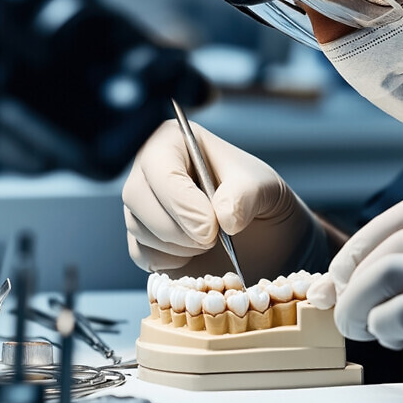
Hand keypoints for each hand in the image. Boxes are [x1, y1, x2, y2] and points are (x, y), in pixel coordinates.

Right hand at [122, 120, 318, 277]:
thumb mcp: (265, 188)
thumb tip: (224, 216)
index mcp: (175, 141)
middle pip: (136, 196)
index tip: (211, 228)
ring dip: (179, 245)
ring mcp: (141, 204)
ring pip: (137, 227)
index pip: (159, 165)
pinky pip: (141, 253)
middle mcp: (150, 168)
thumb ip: (247, 195)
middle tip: (213, 240)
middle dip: (177, 227)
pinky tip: (195, 254)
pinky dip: (171, 261)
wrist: (262, 236)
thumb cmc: (257, 199)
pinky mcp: (140, 238)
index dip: (180, 200)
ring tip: (211, 242)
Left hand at [318, 193, 402, 402]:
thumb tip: (391, 267)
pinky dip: (383, 325)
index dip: (373, 235)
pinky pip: (402, 310)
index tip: (350, 265)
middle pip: (395, 240)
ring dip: (358, 300)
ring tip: (358, 326)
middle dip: (355, 274)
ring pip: (387, 270)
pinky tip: (392, 338)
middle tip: (344, 305)